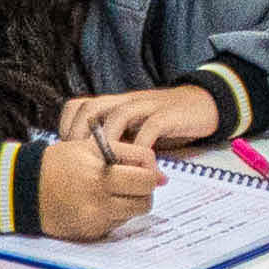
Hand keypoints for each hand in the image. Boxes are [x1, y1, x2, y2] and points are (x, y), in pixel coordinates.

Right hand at [34, 129, 162, 238]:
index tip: (142, 168)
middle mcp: (99, 194)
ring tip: (116, 192)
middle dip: (146, 187)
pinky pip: (118, 224)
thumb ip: (127, 154)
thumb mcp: (89, 147)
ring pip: (136, 212)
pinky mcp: (91, 232)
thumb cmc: (58, 163)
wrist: (24, 188)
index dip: (149, 169)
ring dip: (133, 202)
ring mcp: (95, 216)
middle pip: (146, 194)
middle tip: (134, 182)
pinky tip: (98, 203)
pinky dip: (115, 214)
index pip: (146, 171)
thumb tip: (161, 176)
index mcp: (100, 169)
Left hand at [54, 83, 225, 155]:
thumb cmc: (163, 123)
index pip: (78, 106)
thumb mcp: (134, 129)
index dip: (67, 126)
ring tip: (107, 166)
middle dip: (80, 135)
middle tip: (80, 162)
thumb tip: (88, 165)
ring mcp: (146, 106)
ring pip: (118, 116)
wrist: (202, 104)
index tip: (66, 153)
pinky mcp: (167, 115)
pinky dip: (142, 148)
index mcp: (114, 104)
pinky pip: (150, 128)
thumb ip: (115, 140)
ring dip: (109, 142)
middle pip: (91, 108)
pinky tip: (140, 166)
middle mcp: (125, 101)